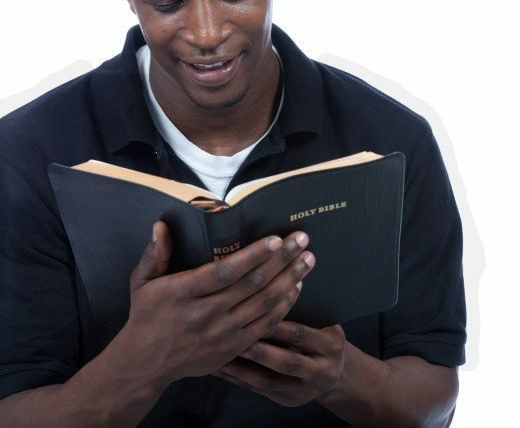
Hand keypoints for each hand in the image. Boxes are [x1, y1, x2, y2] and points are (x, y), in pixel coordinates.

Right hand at [113, 221, 314, 386]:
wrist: (145, 364)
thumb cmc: (147, 315)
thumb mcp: (142, 282)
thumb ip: (155, 254)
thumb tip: (161, 225)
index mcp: (182, 293)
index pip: (225, 272)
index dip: (253, 256)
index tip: (276, 240)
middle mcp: (204, 314)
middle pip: (252, 285)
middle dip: (282, 260)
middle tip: (302, 240)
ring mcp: (221, 334)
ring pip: (264, 304)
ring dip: (290, 280)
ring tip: (307, 260)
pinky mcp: (232, 348)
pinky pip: (265, 325)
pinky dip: (284, 306)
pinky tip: (296, 287)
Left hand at [216, 322, 345, 406]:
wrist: (337, 374)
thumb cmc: (323, 337)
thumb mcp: (325, 324)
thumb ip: (304, 314)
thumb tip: (270, 291)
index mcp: (332, 346)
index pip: (300, 334)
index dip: (276, 325)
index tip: (251, 313)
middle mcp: (322, 372)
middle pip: (287, 361)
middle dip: (259, 351)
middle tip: (233, 338)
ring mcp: (305, 391)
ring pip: (269, 381)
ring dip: (242, 369)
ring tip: (220, 355)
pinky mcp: (288, 401)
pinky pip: (260, 391)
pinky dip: (239, 380)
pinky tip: (222, 369)